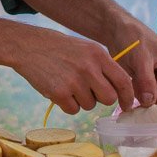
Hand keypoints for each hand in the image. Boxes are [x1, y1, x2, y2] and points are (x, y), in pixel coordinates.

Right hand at [9, 27, 135, 114]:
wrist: (28, 46)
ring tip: (68, 84)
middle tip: (90, 92)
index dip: (128, 96)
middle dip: (101, 99)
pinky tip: (59, 89)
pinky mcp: (59, 93)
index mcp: (98, 54)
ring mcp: (74, 81)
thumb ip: (103, 66)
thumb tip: (119, 90)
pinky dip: (67, 104)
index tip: (127, 105)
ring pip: (90, 105)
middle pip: (109, 98)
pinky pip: (73, 110)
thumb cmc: (59, 49)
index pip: (123, 81)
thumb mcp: (86, 48)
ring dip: (81, 100)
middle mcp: (89, 68)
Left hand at [114, 24, 156, 108]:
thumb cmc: (132, 37)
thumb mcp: (140, 58)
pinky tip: (132, 89)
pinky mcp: (148, 83)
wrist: (116, 32)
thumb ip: (146, 80)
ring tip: (134, 88)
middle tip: (142, 100)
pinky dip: (140, 98)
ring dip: (147, 101)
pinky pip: (148, 98)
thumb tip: (150, 102)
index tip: (150, 104)